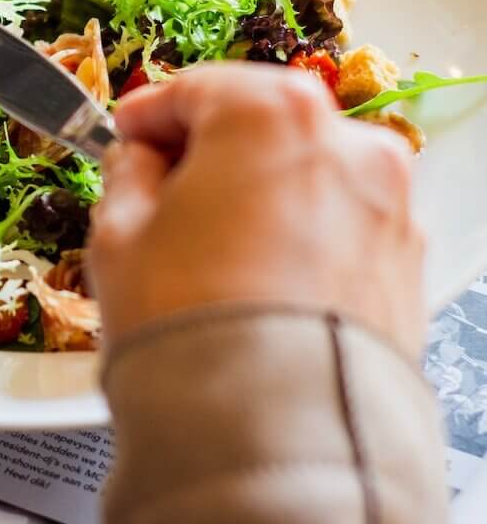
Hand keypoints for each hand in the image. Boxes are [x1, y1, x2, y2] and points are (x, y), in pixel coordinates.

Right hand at [90, 64, 424, 359]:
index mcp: (268, 113)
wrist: (273, 435)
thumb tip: (140, 161)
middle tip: (160, 185)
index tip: (125, 134)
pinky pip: (337, 221)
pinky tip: (256, 273)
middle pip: (258, 122)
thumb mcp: (118, 232)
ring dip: (256, 188)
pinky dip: (298, 230)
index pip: (195, 87)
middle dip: (207, 148)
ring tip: (209, 242)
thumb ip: (127, 173)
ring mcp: (386, 203)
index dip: (148, 113)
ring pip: (302, 171)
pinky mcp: (406, 261)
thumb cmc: (189, 323)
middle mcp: (344, 142)